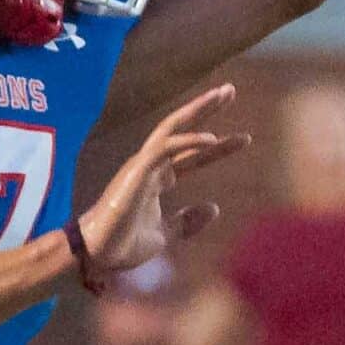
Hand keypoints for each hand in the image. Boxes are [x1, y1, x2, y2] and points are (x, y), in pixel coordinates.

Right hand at [74, 84, 245, 277]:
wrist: (100, 254)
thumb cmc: (124, 244)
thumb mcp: (166, 234)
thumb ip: (187, 221)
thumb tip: (214, 208)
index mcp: (157, 178)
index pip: (192, 157)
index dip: (218, 148)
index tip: (244, 138)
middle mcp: (150, 166)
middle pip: (181, 128)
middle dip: (205, 108)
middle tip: (230, 90)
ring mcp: (142, 165)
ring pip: (172, 128)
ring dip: (198, 110)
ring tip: (223, 94)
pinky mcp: (136, 170)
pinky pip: (164, 149)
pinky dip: (188, 141)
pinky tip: (212, 138)